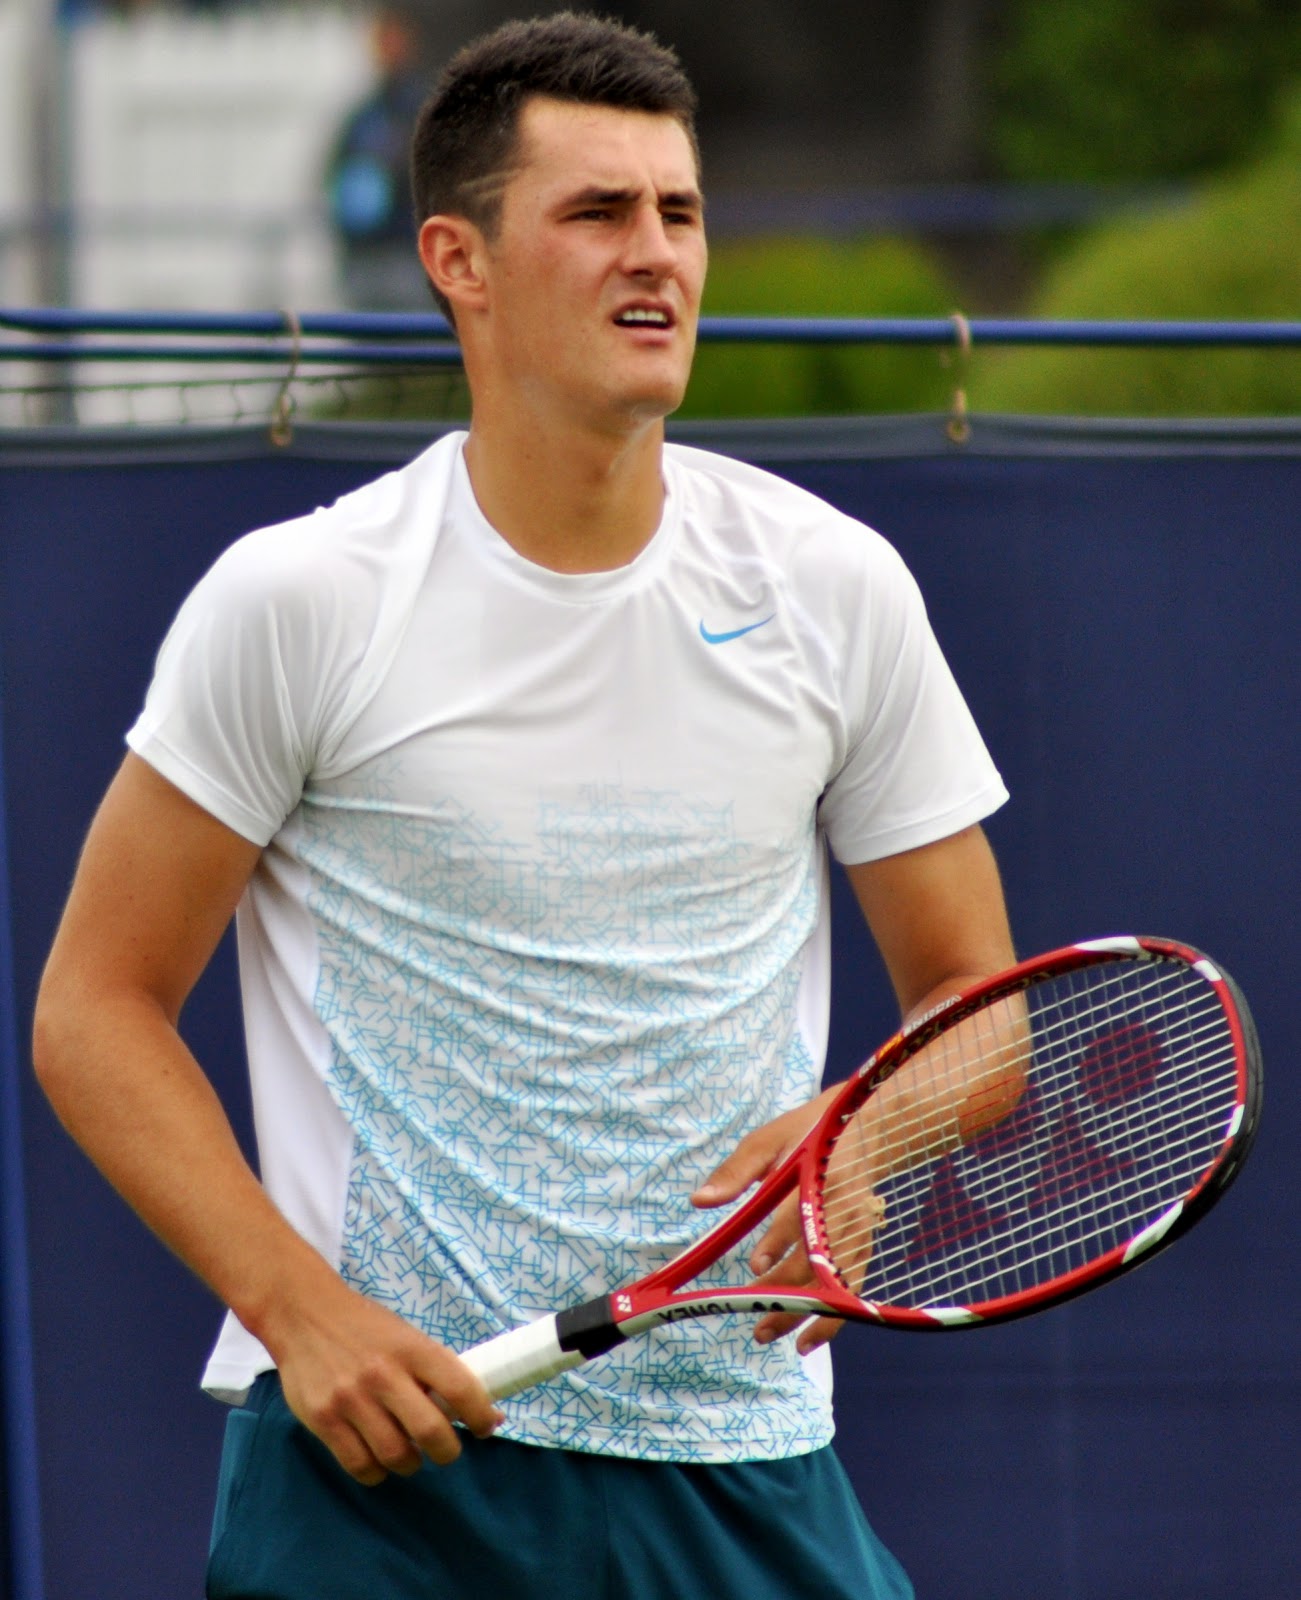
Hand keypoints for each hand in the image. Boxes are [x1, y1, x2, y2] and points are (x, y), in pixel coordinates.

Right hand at [260, 1271, 503, 1485]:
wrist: (304, 1314)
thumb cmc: (364, 1327)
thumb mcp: (405, 1335)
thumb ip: (432, 1370)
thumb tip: (473, 1408)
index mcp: (412, 1348)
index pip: (460, 1388)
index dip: (480, 1415)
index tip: (486, 1427)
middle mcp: (383, 1374)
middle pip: (430, 1432)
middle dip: (447, 1451)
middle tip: (445, 1450)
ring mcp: (351, 1399)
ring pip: (395, 1455)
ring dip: (411, 1464)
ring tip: (409, 1455)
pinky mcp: (323, 1420)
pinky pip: (359, 1465)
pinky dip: (377, 1472)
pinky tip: (379, 1459)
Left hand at [690, 1089, 846, 1356]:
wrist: (865, 1126)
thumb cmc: (806, 1133)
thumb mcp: (767, 1139)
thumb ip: (735, 1171)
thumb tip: (699, 1201)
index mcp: (818, 1179)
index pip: (799, 1215)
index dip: (780, 1242)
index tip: (757, 1266)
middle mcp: (842, 1210)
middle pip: (817, 1259)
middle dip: (786, 1291)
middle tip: (755, 1322)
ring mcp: (857, 1230)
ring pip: (834, 1281)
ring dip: (805, 1313)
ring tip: (768, 1334)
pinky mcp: (863, 1243)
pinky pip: (852, 1286)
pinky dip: (834, 1316)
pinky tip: (809, 1338)